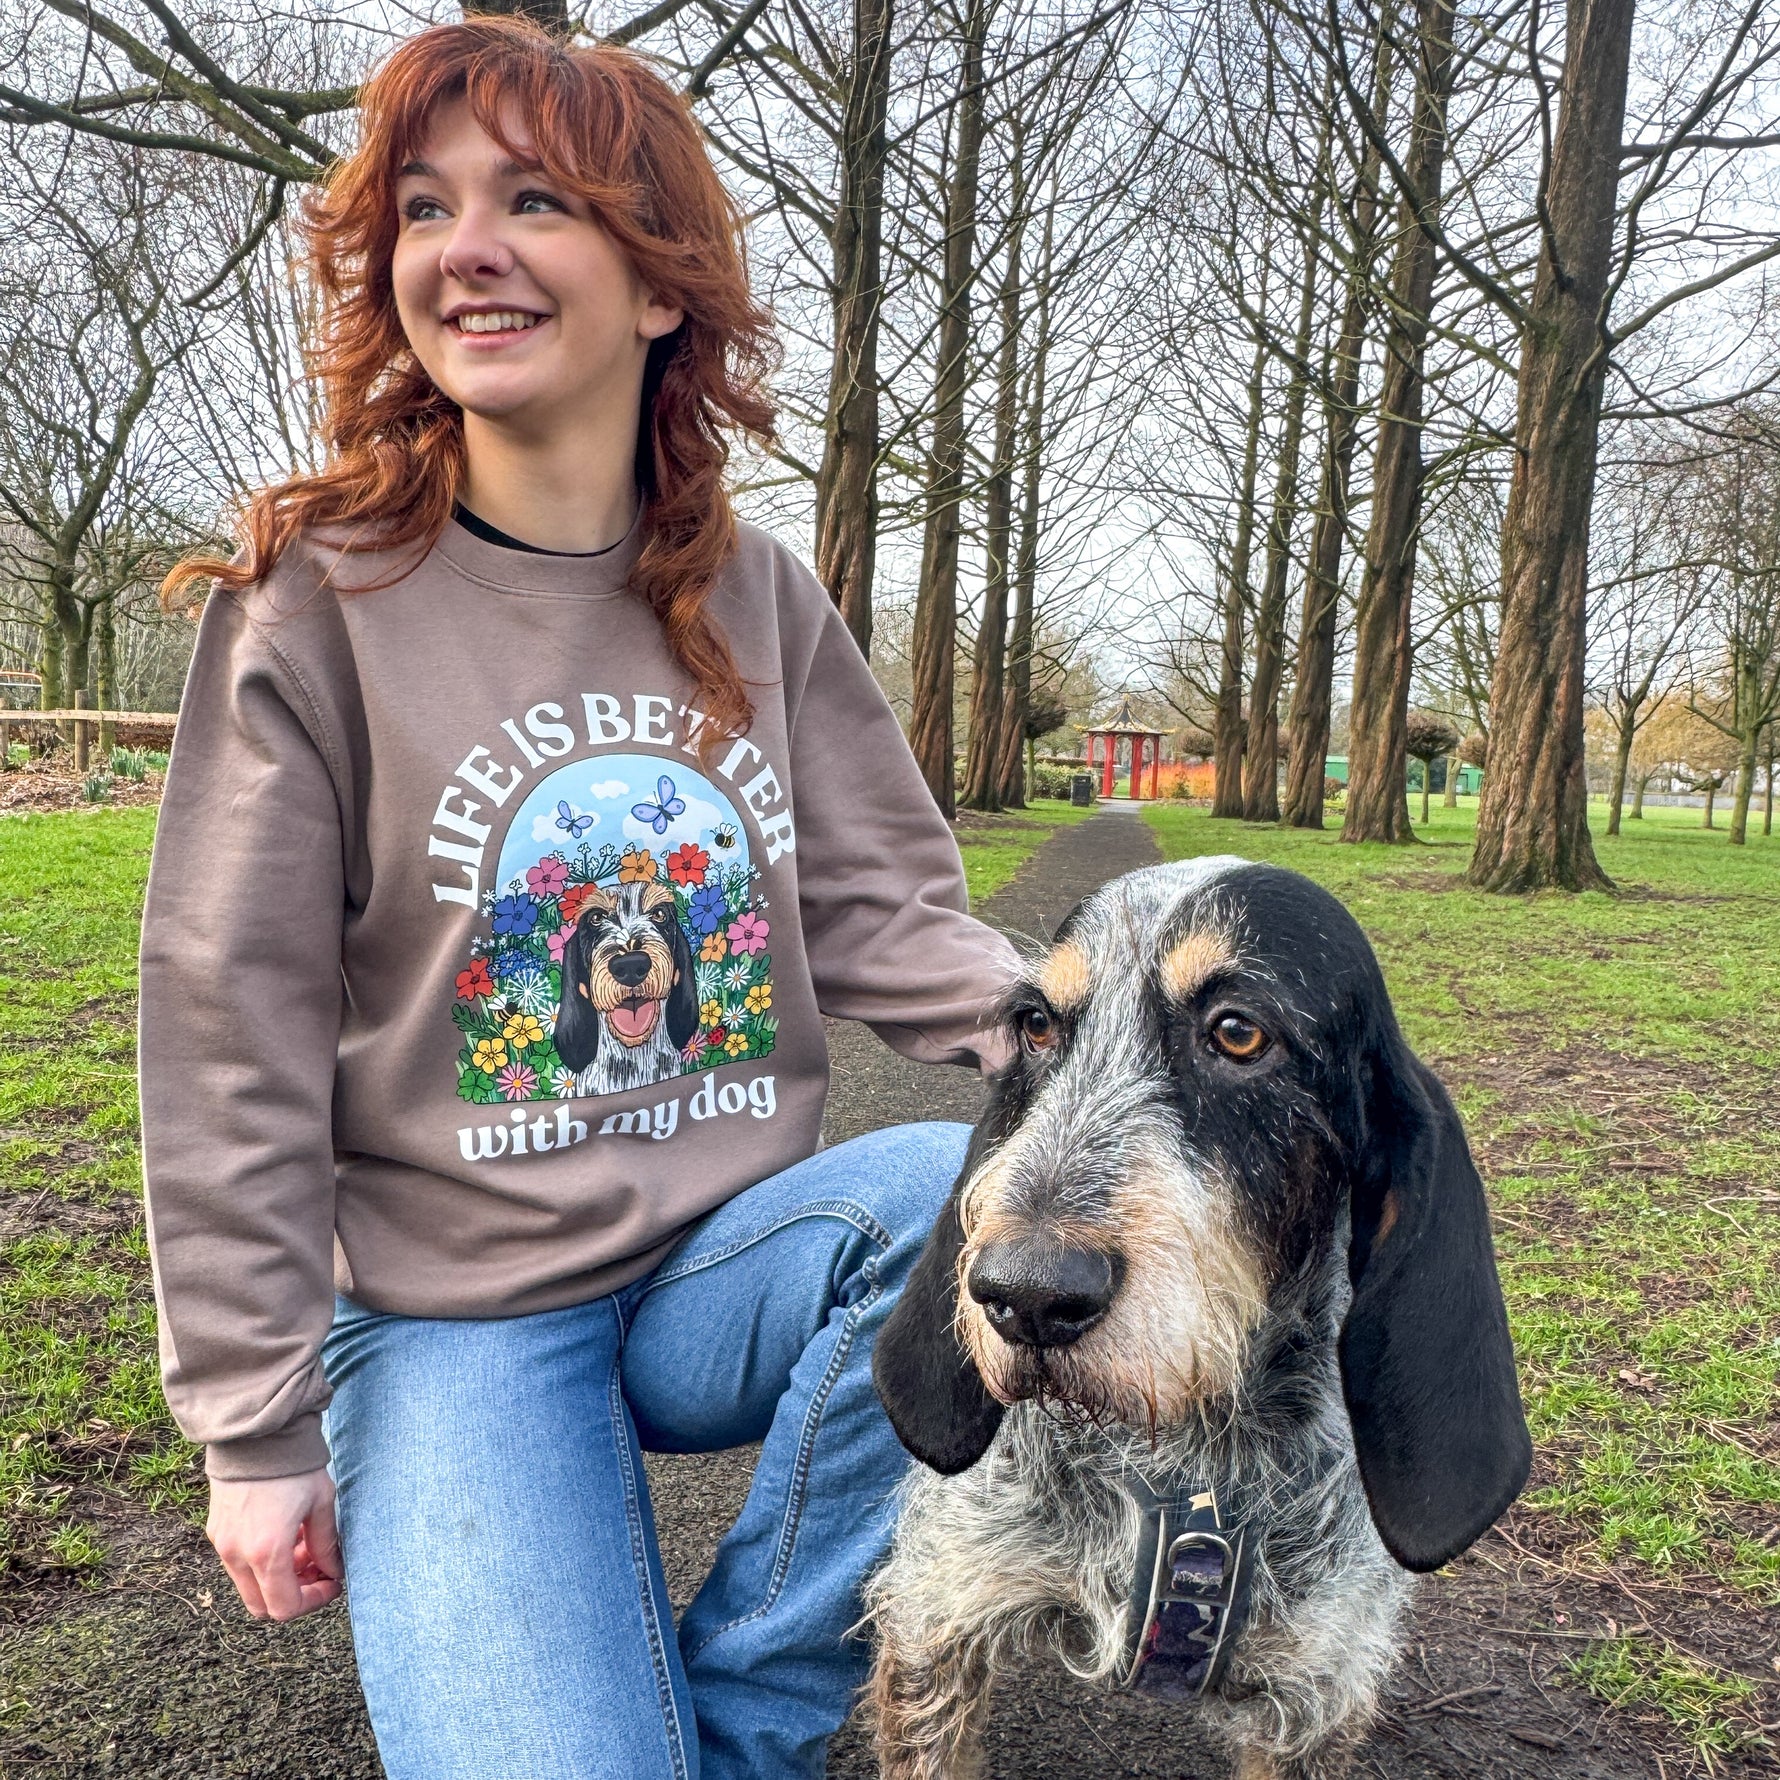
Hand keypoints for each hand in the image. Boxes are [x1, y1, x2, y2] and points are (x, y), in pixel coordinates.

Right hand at [206, 1467, 343, 1620]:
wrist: (257, 1433)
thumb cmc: (294, 1465)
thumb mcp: (321, 1503)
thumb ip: (326, 1544)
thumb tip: (333, 1570)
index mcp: (266, 1552)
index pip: (285, 1607)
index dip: (313, 1601)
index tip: (332, 1582)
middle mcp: (237, 1555)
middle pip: (263, 1605)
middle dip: (294, 1593)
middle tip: (317, 1567)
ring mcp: (222, 1544)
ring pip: (249, 1585)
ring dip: (278, 1577)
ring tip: (304, 1545)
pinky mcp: (216, 1531)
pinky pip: (238, 1564)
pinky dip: (261, 1562)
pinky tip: (284, 1534)